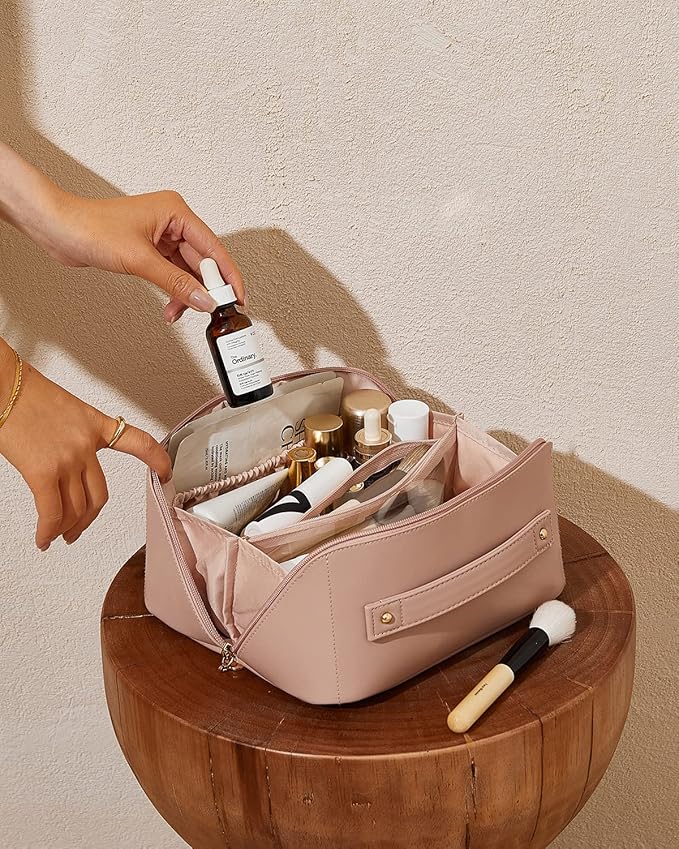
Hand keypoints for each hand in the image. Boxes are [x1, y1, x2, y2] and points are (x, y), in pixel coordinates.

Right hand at [0, 346, 170, 549]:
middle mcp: (86, 445)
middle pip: (99, 496)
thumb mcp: (64, 408)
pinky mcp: (43, 472)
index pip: (137, 442)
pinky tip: (44, 539)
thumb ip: (73, 435)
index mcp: (94, 425)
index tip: (166, 472)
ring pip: (76, 509)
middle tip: (79, 530)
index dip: (156, 460)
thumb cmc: (24, 393)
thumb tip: (65, 461)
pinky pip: (52, 512)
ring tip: (58, 535)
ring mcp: (67, 460)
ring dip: (67, 528)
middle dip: (89, 520)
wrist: (2, 384)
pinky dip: (49, 531)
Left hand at [42, 189, 244, 322]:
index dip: (228, 276)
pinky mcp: (150, 248)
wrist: (58, 228)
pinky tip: (171, 306)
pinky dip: (174, 290)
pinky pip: (173, 273)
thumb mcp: (140, 260)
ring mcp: (162, 235)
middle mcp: (173, 221)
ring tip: (178, 313)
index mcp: (177, 212)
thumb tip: (204, 300)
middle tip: (209, 313)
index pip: (214, 248)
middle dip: (204, 289)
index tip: (237, 299)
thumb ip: (176, 283)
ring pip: (188, 271)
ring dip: (186, 293)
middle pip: (203, 262)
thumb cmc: (91, 228)